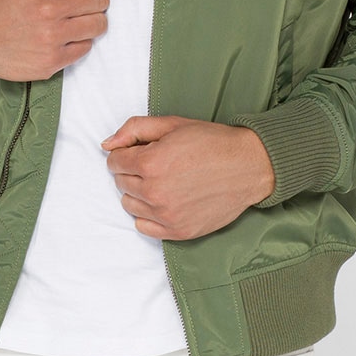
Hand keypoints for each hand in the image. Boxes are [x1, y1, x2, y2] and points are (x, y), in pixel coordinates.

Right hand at [0, 0, 108, 80]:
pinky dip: (78, 41)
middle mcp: (48, 8)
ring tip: (73, 19)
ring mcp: (51, 37)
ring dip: (90, 20)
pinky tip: (63, 36)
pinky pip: (85, 48)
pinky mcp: (51, 61)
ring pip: (98, 25)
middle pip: (100, 0)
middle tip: (78, 2)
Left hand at [102, 116, 274, 240]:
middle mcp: (155, 192)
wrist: (248, 166)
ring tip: (161, 181)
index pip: (114, 161)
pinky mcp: (178, 231)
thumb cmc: (211, 142)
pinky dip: (148, 214)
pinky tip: (164, 200)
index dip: (126, 153)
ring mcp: (166, 215)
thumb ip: (134, 129)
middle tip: (155, 164)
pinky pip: (143, 226)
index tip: (141, 151)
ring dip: (138, 192)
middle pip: (120, 182)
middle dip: (131, 171)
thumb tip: (107, 145)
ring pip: (129, 205)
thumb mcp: (171, 124)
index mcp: (151, 163)